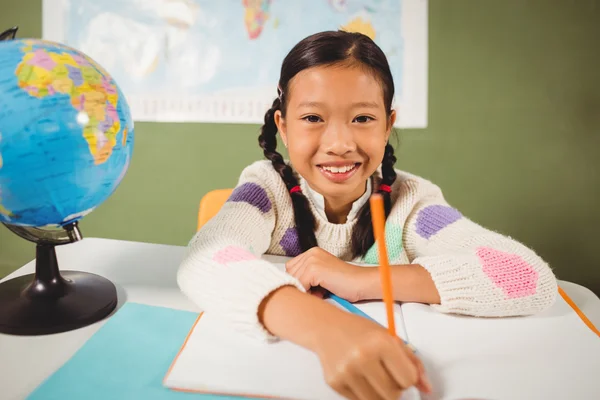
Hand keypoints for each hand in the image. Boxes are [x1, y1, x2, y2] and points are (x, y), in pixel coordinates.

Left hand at [285, 247, 371, 301]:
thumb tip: (291, 286)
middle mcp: (311, 253)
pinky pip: (300, 286)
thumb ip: (307, 276)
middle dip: (301, 286)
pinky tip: (322, 293)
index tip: (312, 288)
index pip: (291, 269)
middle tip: (318, 291)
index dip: (299, 281)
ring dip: (306, 290)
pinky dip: (309, 293)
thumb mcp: (322, 275)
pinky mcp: (314, 269)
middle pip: (290, 274)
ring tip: (321, 292)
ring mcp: (312, 260)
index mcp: (312, 252)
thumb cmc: (346, 282)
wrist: (361, 283)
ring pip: (294, 280)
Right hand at [314, 309, 431, 399]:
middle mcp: (363, 357)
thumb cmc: (361, 332)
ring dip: (380, 393)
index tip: (399, 369)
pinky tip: (359, 376)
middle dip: (394, 388)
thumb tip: (427, 389)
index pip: (408, 379)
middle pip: (393, 395)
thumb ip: (413, 363)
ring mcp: (347, 372)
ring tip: (374, 376)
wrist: (326, 328)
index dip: (407, 377)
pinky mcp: (334, 383)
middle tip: (386, 373)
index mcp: (381, 343)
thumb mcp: (390, 338)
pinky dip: (363, 393)